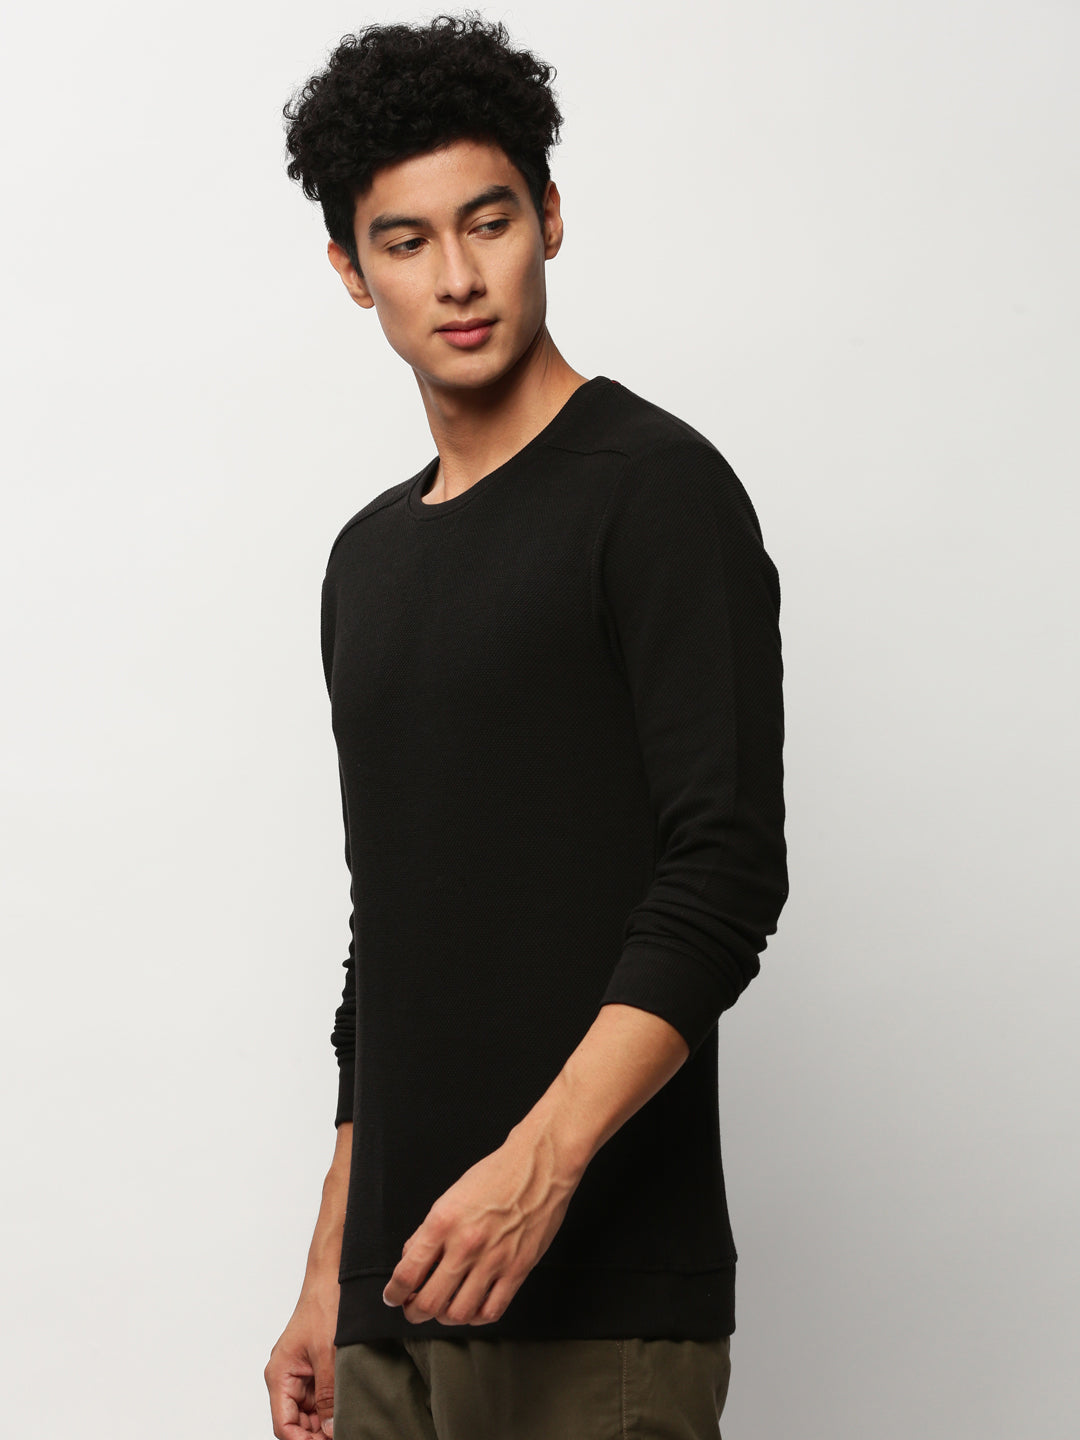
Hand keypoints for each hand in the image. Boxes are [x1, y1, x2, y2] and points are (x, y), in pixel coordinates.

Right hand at [265, 1275, 339, 1437]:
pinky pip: (318, 1395)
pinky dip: (330, 1405)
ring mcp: (299, 1372)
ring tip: (348, 1423)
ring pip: (309, 1411)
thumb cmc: (324, 1306)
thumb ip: (327, 1394)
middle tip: (344, 1434)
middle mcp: (285, 1376)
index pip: (284, 1426)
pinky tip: (346, 1408)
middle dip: (317, 1433)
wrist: (332, 1278)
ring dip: (325, 1420)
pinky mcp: (313, 1366)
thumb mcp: (328, 1354)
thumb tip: (330, 1430)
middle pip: (296, 1422)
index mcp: (279, 1375)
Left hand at [382, 1123, 584, 1326]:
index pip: (407, 1273)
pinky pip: (491, 1311)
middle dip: (413, 1312)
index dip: (393, 1294)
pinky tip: (471, 1307)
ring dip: (443, 1318)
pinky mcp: (518, 1269)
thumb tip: (411, 1261)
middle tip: (412, 1309)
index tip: (392, 1297)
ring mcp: (493, 1260)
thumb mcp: (450, 1196)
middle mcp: (466, 1245)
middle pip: (429, 1302)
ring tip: (442, 1308)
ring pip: (458, 1313)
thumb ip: (428, 1231)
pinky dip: (476, 1317)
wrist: (539, 1165)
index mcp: (443, 1222)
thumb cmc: (495, 1175)